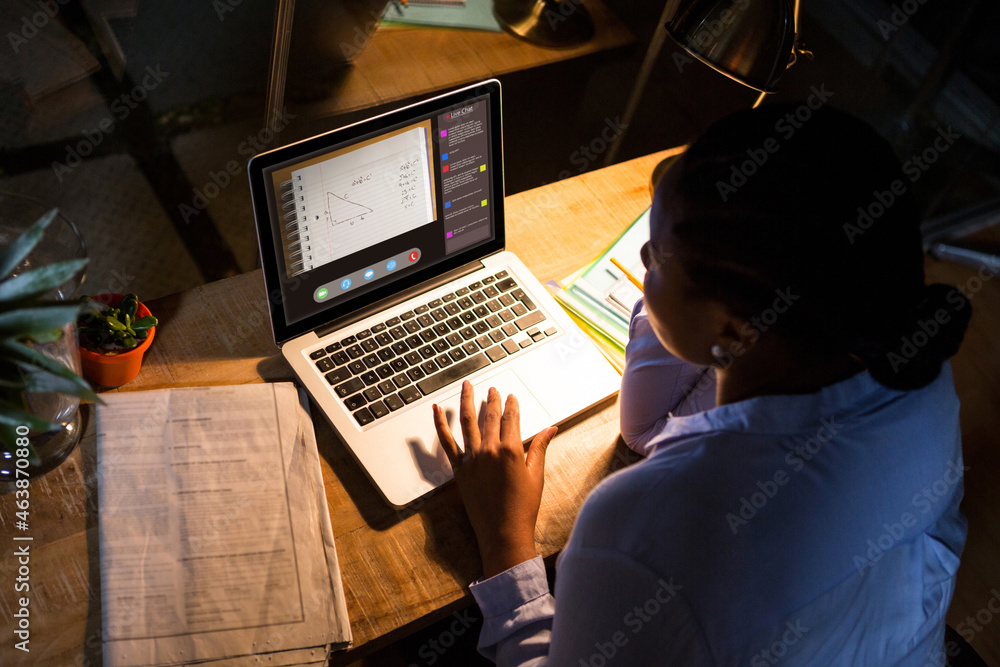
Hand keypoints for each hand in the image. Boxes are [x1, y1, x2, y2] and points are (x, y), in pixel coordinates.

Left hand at [433, 381, 557, 577]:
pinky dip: (439, 425)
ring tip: (466, 385)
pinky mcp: (459, 469)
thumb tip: (551, 428)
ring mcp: (472, 459)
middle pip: (490, 416)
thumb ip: (540, 447)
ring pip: (467, 422)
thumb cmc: (523, 507)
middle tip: (492, 388)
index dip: (511, 405)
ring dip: (467, 401)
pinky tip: (435, 410)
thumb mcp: (536, 475)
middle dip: (492, 399)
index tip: (511, 396)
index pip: (511, 418)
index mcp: (511, 450)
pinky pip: (446, 442)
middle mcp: (490, 450)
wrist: (503, 532)